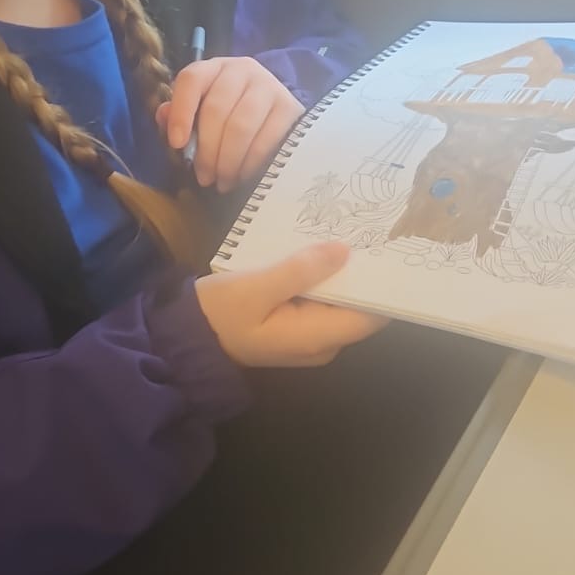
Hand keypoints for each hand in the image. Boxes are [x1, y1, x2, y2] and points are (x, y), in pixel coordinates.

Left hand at [157, 57, 303, 191]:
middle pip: (216, 108)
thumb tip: (163, 116)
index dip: (181, 112)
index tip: (177, 144)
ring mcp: (268, 86)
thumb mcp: (201, 110)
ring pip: (241, 126)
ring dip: (228, 160)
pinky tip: (243, 177)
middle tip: (203, 177)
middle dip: (206, 150)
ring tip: (222, 182)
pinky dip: (251, 163)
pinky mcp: (289, 107)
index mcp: (213, 68)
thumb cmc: (229, 114)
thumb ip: (178, 114)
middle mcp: (241, 70)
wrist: (275, 111)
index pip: (191, 79)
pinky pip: (267, 139)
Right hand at [194, 241, 387, 367]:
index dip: (382, 285)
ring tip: (345, 233)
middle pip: (359, 308)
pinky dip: (321, 280)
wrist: (187, 339)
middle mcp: (322, 344)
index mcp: (318, 338)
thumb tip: (344, 251)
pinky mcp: (297, 328)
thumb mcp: (256, 287)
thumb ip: (300, 270)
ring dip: (340, 273)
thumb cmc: (219, 314)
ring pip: (339, 302)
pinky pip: (320, 303)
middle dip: (361, 273)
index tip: (388, 250)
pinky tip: (317, 252)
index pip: (372, 315)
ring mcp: (310, 338)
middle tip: (365, 229)